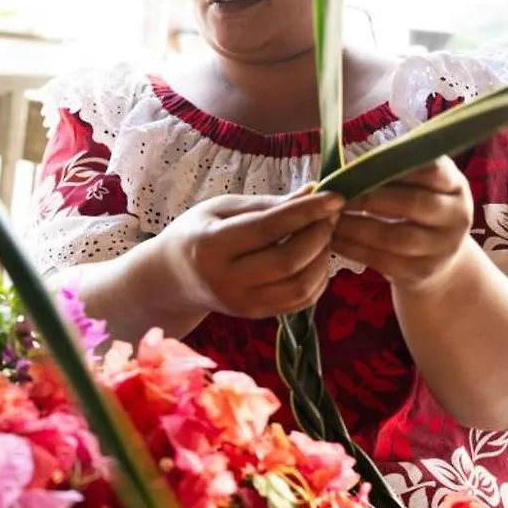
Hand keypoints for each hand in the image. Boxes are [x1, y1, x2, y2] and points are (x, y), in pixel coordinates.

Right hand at [156, 191, 344, 319]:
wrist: (172, 279)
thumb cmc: (197, 233)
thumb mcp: (222, 208)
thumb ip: (267, 204)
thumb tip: (313, 192)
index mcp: (211, 245)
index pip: (268, 228)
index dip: (306, 211)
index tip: (335, 197)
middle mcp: (226, 280)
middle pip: (289, 260)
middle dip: (319, 234)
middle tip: (330, 214)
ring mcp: (242, 304)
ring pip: (300, 285)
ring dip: (323, 258)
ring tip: (322, 236)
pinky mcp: (256, 316)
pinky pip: (300, 301)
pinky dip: (319, 279)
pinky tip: (316, 259)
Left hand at [330, 157, 473, 293]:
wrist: (437, 262)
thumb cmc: (416, 212)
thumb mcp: (418, 188)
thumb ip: (395, 172)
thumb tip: (350, 165)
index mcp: (455, 186)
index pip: (432, 169)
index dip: (396, 166)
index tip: (362, 165)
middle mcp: (457, 216)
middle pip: (414, 204)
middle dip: (371, 198)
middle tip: (338, 195)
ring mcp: (443, 248)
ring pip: (396, 237)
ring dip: (356, 227)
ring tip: (330, 218)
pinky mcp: (421, 273)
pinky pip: (383, 261)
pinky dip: (353, 249)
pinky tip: (333, 240)